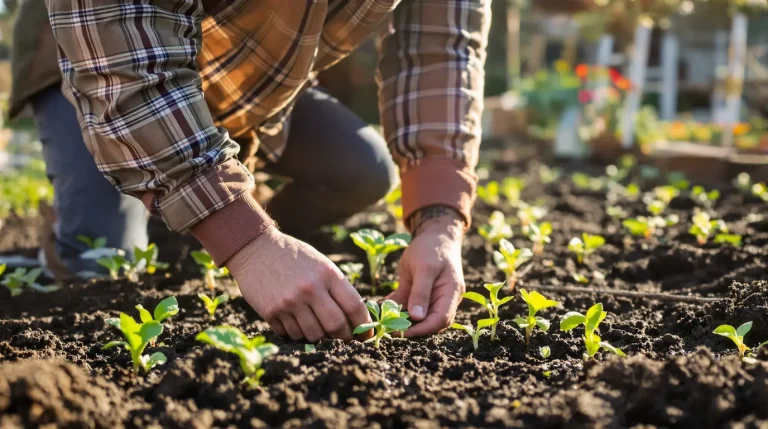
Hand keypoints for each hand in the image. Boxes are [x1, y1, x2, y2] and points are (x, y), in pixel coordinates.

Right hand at [227, 227, 371, 341]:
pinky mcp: (271, 312)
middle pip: (336, 326)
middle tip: (345, 339)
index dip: (364, 325)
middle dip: (344, 337)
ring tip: (317, 327)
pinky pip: (291, 334)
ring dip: (319, 336)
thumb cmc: (294, 256)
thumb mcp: (321, 264)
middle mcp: (310, 289)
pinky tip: (295, 321)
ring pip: (313, 335)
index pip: (354, 306)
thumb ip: (337, 287)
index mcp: (327, 274)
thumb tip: (355, 318)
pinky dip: (297, 333)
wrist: (255, 249)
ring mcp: (290, 302)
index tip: (366, 334)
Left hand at [387, 210, 465, 336]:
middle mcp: (443, 299)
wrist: (432, 234)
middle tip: (388, 329)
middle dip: (411, 328)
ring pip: (417, 317)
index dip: (424, 329)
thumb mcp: (424, 268)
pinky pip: (406, 306)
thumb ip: (421, 292)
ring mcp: (430, 298)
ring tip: (382, 321)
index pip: (441, 319)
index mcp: (451, 293)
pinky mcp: (416, 294)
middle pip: (430, 322)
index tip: (403, 332)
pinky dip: (394, 309)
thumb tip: (417, 317)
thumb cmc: (431, 248)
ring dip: (400, 320)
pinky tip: (380, 309)